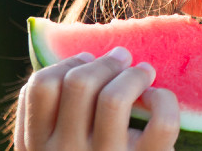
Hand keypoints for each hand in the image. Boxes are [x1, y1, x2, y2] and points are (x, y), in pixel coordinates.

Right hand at [15, 47, 179, 150]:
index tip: (87, 60)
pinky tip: (159, 99)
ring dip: (134, 74)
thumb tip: (83, 59)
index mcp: (37, 147)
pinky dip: (164, 100)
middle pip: (79, 83)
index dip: (67, 63)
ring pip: (115, 97)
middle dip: (105, 62)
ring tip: (144, 71)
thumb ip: (55, 115)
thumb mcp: (57, 149)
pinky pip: (161, 121)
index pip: (40, 87)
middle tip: (122, 58)